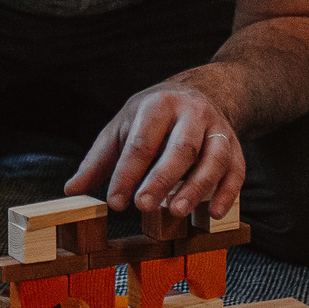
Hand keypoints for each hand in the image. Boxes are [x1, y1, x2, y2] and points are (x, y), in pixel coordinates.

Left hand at [65, 78, 244, 220]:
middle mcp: (192, 113)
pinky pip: (237, 170)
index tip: (114, 201)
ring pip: (213, 158)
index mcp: (158, 105)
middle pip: (180, 148)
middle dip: (161, 179)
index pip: (142, 142)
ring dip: (196, 187)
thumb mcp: (122, 129)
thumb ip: (99, 161)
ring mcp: (218, 129)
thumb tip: (71, 190)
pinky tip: (213, 213)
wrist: (200, 93)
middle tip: (142, 206)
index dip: (127, 173)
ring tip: (175, 211)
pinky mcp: (236, 146)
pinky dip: (227, 192)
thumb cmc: (152, 119)